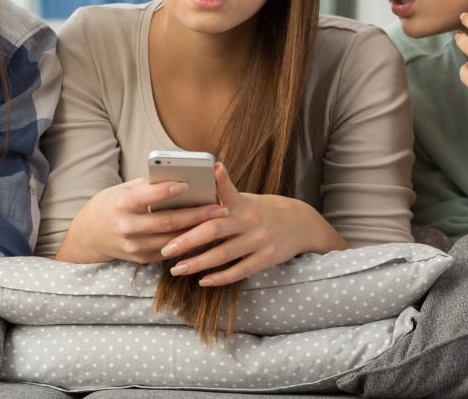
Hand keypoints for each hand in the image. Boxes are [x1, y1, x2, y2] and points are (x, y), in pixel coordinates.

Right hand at [57, 178, 221, 263]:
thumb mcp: (124, 190)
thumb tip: (179, 178)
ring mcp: (134, 246)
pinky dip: (187, 242)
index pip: (146, 197)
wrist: (89, 235)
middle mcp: (127, 227)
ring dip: (197, 231)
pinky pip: (169, 251)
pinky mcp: (140, 258)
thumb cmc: (111, 205)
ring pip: (172, 240)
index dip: (166, 191)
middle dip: (196, 215)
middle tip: (218, 208)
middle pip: (166, 222)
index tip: (187, 184)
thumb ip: (148, 187)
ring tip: (217, 221)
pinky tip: (203, 234)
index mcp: (121, 204)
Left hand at [159, 164, 346, 286]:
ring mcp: (258, 240)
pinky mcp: (266, 258)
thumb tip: (189, 198)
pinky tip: (203, 281)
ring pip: (224, 254)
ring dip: (198, 263)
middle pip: (214, 230)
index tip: (189, 186)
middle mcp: (249, 220)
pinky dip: (220, 277)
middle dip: (188, 240)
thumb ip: (221, 199)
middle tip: (166, 249)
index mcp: (242, 203)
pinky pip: (240, 270)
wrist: (301, 223)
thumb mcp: (246, 198)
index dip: (211, 186)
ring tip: (177, 269)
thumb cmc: (263, 210)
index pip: (224, 191)